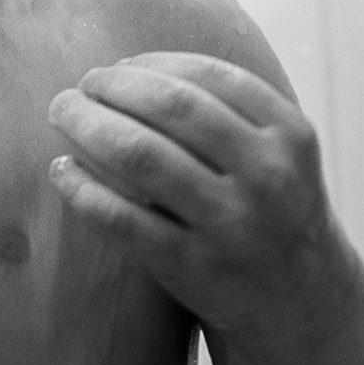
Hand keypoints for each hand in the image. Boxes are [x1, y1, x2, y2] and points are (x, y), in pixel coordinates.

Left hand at [48, 52, 363, 364]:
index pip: (207, 74)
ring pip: (139, 155)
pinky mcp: (194, 266)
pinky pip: (120, 217)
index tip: (118, 67)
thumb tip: (122, 69)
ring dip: (86, 124)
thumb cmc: (265, 205)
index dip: (150, 63)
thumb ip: (223, 109)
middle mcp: (267, 176)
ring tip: (63, 114)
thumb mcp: (274, 152)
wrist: (302, 302)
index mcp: (289, 135)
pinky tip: (62, 170)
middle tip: (80, 86)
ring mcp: (232, 224)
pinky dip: (80, 188)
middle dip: (111, 85)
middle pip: (169, 106)